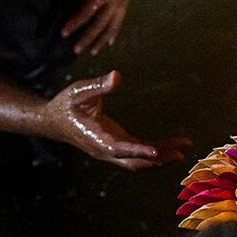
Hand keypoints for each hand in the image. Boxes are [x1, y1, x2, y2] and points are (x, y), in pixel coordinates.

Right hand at [42, 70, 188, 169]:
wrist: (53, 122)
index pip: (119, 147)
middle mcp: (104, 150)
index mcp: (95, 138)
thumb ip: (98, 85)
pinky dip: (154, 153)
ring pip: (138, 161)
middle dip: (157, 158)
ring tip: (182, 152)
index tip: (154, 151)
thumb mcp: (79, 91)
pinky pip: (137, 154)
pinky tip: (171, 148)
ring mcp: (111, 151)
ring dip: (160, 158)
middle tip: (179, 154)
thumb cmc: (66, 104)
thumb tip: (117, 76)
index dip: (137, 150)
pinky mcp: (116, 147)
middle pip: (134, 161)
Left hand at [62, 0, 142, 54]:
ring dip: (101, 40)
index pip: (86, 13)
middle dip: (88, 38)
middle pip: (100, 25)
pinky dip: (114, 32)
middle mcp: (114, 0)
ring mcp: (122, 2)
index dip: (74, 23)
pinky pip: (120, 21)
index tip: (63, 33)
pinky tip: (110, 41)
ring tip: (93, 52)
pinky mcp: (126, 0)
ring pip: (112, 26)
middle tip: (76, 50)